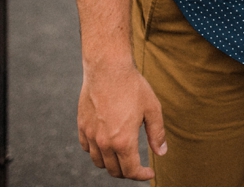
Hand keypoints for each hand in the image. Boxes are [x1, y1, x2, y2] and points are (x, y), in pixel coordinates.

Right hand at [77, 62, 167, 179]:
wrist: (108, 68)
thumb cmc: (132, 86)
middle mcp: (104, 142)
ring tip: (122, 157)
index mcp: (123, 141)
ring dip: (111, 164)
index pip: (131, 171)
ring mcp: (90, 135)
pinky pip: (87, 148)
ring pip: (99, 162)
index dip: (142, 175)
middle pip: (114, 170)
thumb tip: (161, 152)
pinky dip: (96, 152)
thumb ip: (157, 134)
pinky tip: (106, 144)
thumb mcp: (152, 109)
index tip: (149, 173)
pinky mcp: (81, 126)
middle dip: (127, 172)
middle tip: (137, 166)